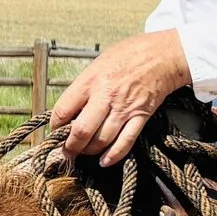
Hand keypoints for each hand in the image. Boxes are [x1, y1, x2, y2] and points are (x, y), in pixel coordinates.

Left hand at [51, 29, 191, 163]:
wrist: (162, 54)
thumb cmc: (128, 55)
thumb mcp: (97, 64)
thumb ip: (83, 87)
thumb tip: (70, 111)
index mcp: (90, 81)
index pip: (63, 110)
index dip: (55, 126)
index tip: (55, 131)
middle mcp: (105, 96)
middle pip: (81, 131)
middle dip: (70, 147)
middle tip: (67, 152)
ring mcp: (124, 108)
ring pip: (101, 140)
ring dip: (89, 151)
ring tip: (84, 152)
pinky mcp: (140, 116)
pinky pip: (125, 142)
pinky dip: (113, 155)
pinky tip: (104, 161)